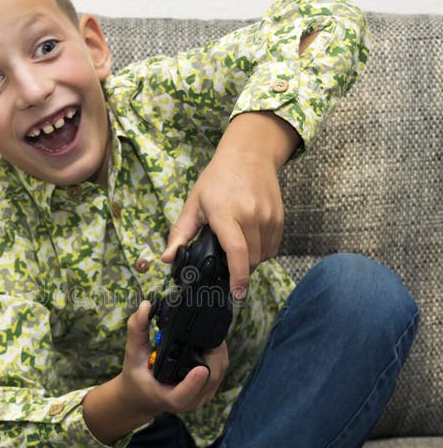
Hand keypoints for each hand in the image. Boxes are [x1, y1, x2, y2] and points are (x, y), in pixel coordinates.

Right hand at [119, 301, 228, 417]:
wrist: (143, 396)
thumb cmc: (137, 376)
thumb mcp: (133, 353)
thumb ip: (137, 330)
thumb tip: (145, 306)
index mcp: (169, 397)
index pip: (183, 394)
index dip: (193, 383)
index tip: (200, 369)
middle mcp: (189, 400)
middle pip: (210, 377)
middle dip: (214, 352)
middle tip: (210, 326)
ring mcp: (202, 397)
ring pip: (219, 372)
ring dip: (219, 351)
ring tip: (212, 330)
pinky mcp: (210, 391)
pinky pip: (220, 371)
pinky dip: (219, 355)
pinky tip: (213, 341)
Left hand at [162, 111, 298, 296]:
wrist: (249, 155)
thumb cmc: (217, 180)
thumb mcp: (194, 204)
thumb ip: (180, 233)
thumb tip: (167, 259)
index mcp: (226, 213)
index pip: (236, 251)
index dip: (238, 275)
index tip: (237, 292)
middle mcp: (251, 215)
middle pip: (250, 259)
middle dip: (240, 270)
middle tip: (226, 265)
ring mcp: (268, 217)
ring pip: (263, 256)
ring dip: (251, 261)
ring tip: (237, 248)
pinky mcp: (280, 218)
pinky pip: (273, 248)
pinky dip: (262, 251)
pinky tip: (250, 240)